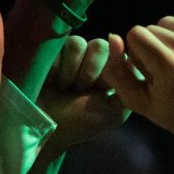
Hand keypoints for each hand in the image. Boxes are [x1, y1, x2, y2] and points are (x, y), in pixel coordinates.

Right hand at [38, 35, 129, 155]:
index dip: (107, 74)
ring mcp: (71, 53)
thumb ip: (128, 85)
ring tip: (64, 88)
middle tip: (79, 91)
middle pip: (100, 46)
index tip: (99, 91)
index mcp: (111, 71)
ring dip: (71, 72)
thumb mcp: (113, 111)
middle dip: (89, 73)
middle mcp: (93, 58)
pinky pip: (59, 47)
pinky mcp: (51, 51)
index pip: (119, 54)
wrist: (44, 129)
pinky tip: (53, 82)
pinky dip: (57, 68)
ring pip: (79, 44)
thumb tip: (129, 55)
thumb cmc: (80, 122)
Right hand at [100, 9, 173, 140]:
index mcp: (172, 67)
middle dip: (152, 44)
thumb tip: (113, 37)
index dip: (136, 52)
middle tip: (164, 69)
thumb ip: (116, 70)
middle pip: (154, 25)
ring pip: (172, 19)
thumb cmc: (172, 113)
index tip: (148, 70)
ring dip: (169, 36)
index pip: (136, 33)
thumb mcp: (137, 100)